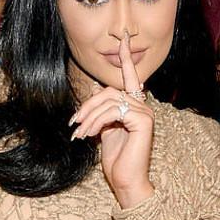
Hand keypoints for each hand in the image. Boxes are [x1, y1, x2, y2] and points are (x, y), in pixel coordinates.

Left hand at [70, 33, 154, 208]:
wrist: (126, 181)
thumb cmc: (116, 159)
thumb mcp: (104, 130)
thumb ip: (102, 111)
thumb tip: (91, 93)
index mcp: (135, 106)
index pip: (131, 77)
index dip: (126, 57)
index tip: (124, 38)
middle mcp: (143, 106)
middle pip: (109, 90)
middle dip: (88, 105)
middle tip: (74, 123)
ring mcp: (145, 113)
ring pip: (109, 99)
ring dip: (89, 115)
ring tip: (80, 133)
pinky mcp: (143, 121)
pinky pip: (114, 111)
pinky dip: (97, 121)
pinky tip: (90, 134)